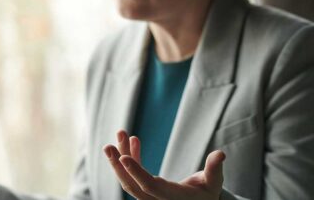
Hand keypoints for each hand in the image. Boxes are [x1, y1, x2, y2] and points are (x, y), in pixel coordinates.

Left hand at [103, 130, 224, 199]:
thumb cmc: (207, 194)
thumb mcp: (214, 183)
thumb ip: (214, 169)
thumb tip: (220, 154)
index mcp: (172, 198)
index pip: (150, 186)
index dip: (136, 172)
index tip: (122, 157)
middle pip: (132, 185)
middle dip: (118, 164)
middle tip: (107, 145)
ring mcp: (148, 196)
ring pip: (129, 178)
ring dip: (121, 157)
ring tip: (119, 134)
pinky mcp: (144, 190)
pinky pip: (133, 175)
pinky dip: (132, 158)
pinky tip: (133, 141)